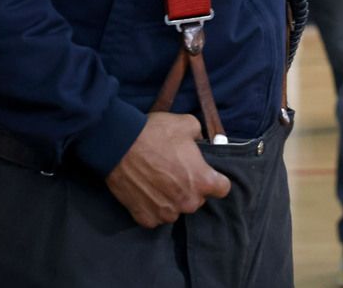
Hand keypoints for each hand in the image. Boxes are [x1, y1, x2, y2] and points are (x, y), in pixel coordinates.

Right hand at [106, 112, 231, 227]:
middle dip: (190, 188)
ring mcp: (166, 213)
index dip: (215, 180)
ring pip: (176, 209)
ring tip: (158, 181)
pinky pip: (156, 217)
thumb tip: (199, 141)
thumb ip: (200, 136)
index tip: (205, 173)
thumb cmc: (155, 134)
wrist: (119, 145)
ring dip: (171, 199)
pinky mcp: (145, 218)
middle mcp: (188, 202)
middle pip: (198, 199)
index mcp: (202, 180)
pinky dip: (152, 208)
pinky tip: (146, 192)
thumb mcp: (187, 124)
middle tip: (175, 172)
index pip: (222, 189)